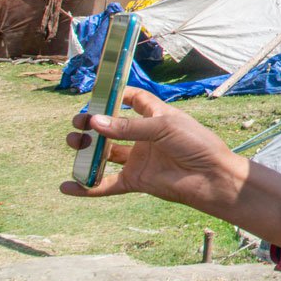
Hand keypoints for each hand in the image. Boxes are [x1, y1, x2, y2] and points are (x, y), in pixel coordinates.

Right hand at [60, 87, 280, 244]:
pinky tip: (67, 186)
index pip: (133, 99)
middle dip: (92, 123)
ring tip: (74, 144)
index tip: (96, 93)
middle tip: (78, 123)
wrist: (213, 177)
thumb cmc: (197, 145)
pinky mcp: (136, 180)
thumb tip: (94, 122)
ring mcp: (138, 158)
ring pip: (104, 153)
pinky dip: (87, 187)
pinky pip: (105, 184)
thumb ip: (129, 127)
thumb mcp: (164, 128)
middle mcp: (144, 136)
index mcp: (155, 116)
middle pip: (110, 127)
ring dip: (86, 150)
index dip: (115, 94)